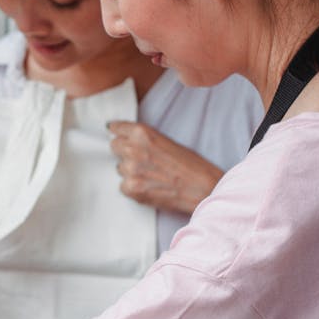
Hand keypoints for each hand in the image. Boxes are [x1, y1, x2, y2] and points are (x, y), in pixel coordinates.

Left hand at [108, 120, 224, 215]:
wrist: (204, 190)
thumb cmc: (192, 165)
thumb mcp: (168, 141)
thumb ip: (144, 139)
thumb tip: (125, 139)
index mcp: (142, 133)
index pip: (115, 128)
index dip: (118, 132)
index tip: (116, 134)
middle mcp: (133, 149)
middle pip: (114, 147)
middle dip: (124, 151)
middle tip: (142, 159)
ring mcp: (131, 170)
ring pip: (119, 168)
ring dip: (130, 171)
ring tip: (151, 175)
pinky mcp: (132, 189)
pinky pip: (123, 186)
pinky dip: (133, 187)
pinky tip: (150, 187)